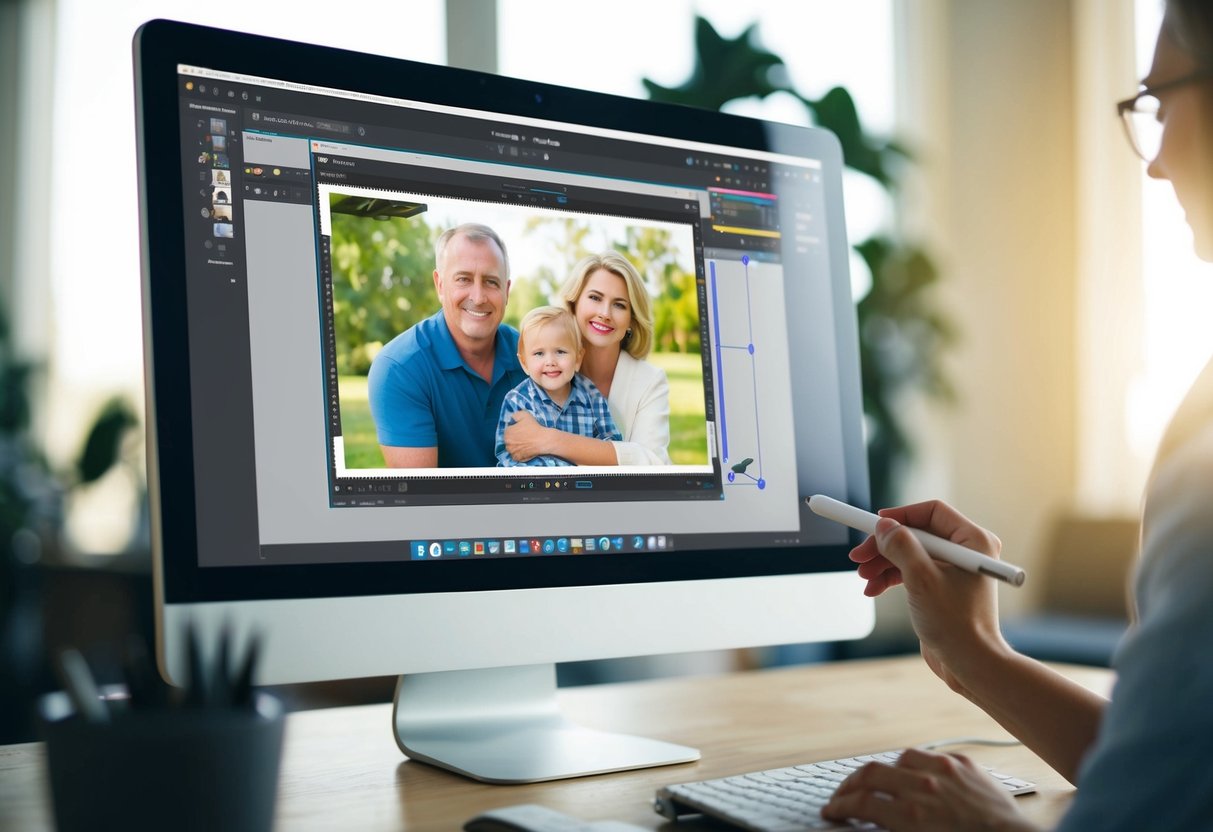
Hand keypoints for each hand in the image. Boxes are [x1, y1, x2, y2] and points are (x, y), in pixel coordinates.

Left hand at [502, 411, 547, 462]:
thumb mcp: (524, 414)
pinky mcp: (518, 458)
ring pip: (512, 447)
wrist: (543, 440)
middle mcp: (507, 444)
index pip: (508, 430)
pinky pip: (516, 455)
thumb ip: (515, 415)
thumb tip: (512, 419)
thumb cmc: (534, 428)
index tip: (521, 429)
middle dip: (515, 437)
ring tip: (525, 442)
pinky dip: (519, 453)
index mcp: (507, 433)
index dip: (515, 428)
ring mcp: (512, 452)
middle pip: (509, 439)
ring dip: (516, 445)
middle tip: (524, 435)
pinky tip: (525, 448)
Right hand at [822, 748, 1038, 831]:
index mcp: (911, 817)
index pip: (859, 802)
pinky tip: (914, 773)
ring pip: (898, 758)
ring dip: (884, 770)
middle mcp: (924, 789)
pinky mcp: (964, 764)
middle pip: (870, 774)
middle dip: (849, 785)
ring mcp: (945, 771)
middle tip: (843, 795)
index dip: (839, 806)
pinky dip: (916, 764)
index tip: (831, 811)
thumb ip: (891, 829)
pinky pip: (930, 755)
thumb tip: (869, 819)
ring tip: (877, 782)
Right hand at [849, 501, 1008, 693]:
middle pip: (916, 533)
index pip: (931, 512)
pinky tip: (874, 589)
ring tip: (864, 577)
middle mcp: (966, 552)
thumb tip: (884, 526)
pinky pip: (912, 571)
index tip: (874, 524)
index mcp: (973, 541)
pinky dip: (891, 578)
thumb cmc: (957, 625)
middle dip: (884, 545)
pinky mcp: (942, 587)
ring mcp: (953, 570)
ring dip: (883, 563)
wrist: (969, 664)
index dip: (900, 516)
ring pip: (910, 553)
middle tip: (858, 555)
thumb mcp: (921, 579)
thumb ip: (901, 546)